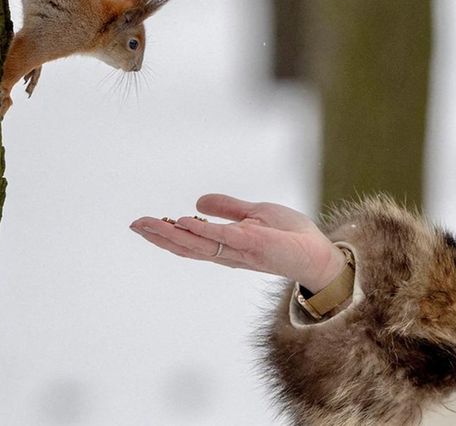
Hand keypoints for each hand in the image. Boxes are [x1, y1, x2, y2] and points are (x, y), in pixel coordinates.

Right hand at [130, 194, 345, 291]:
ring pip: (198, 245)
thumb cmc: (291, 236)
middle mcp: (228, 253)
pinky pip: (225, 238)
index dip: (166, 234)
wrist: (320, 253)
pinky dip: (203, 231)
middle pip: (187, 247)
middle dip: (159, 236)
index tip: (143, 224)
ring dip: (172, 235)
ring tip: (149, 224)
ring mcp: (240, 250)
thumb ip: (228, 209)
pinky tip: (184, 221)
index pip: (190, 242)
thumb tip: (197, 203)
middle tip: (134, 224)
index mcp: (226, 246)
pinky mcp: (255, 244)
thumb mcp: (255, 214)